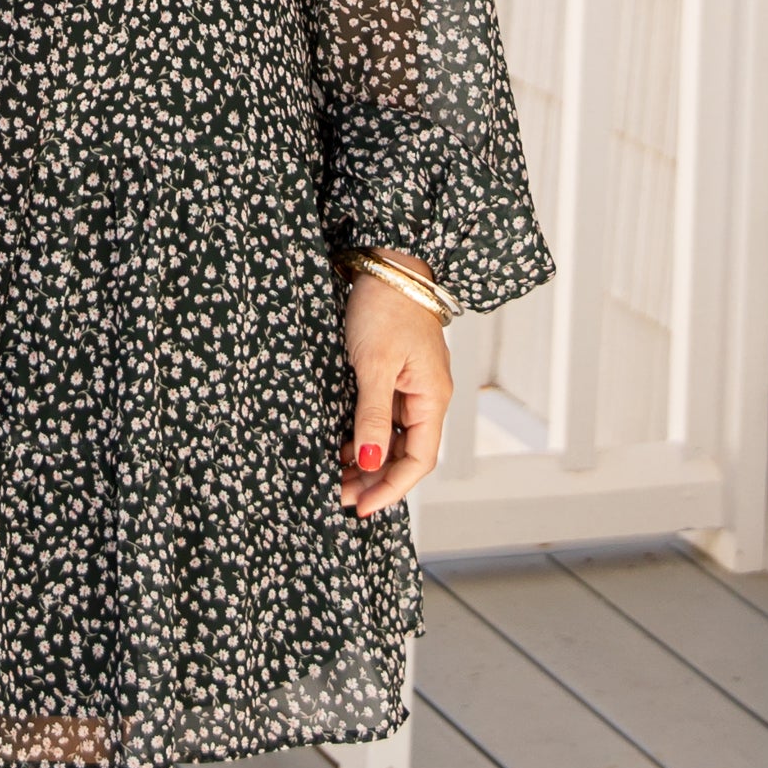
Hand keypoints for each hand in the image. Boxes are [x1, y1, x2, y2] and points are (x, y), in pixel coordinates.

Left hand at [340, 266, 452, 514]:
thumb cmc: (385, 308)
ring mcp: (411, 387)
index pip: (418, 461)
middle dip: (375, 480)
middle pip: (406, 455)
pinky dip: (365, 437)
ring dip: (368, 462)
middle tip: (339, 496)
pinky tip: (344, 447)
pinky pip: (384, 418)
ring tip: (337, 477)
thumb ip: (373, 416)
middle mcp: (426, 398)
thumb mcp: (374, 365)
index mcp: (431, 398)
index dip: (390, 488)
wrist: (387, 261)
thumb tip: (370, 464)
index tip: (360, 507)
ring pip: (394, 439)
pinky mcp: (394, 375)